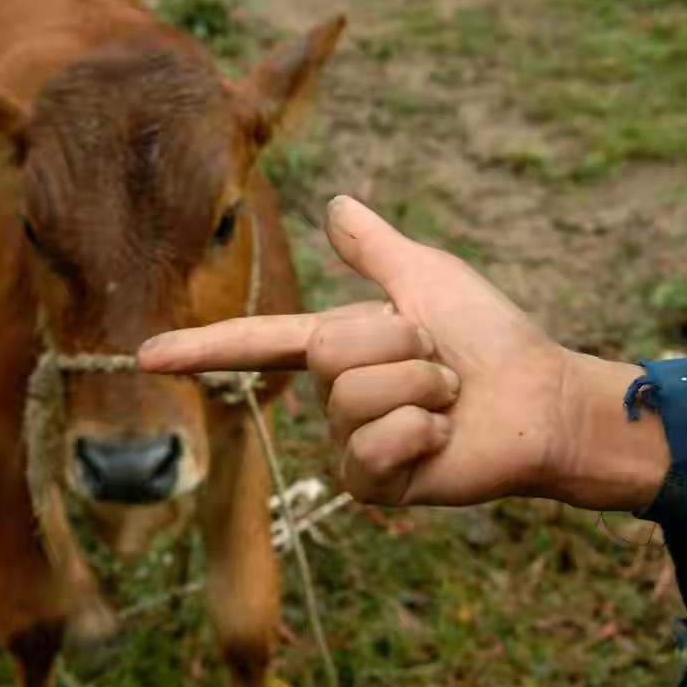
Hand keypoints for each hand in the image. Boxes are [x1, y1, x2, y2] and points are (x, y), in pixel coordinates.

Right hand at [139, 196, 669, 510]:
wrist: (541, 397)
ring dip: (421, 384)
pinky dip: (422, 429)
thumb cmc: (490, 336)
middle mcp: (332, 397)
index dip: (199, 348)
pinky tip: (443, 437)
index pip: (254, 346)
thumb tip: (336, 202)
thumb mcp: (425, 277)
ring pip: (354, 396)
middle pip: (326, 352)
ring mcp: (350, 442)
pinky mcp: (373, 483)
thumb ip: (375, 246)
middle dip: (399, 341)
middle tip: (438, 357)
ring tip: (448, 397)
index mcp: (334, 347)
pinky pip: (374, 445)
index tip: (145, 353)